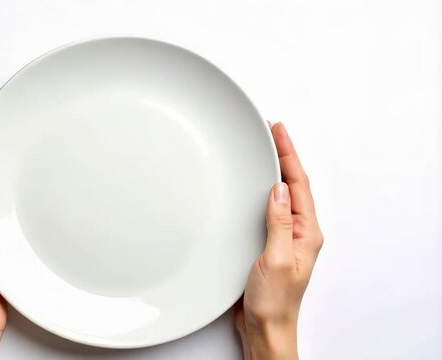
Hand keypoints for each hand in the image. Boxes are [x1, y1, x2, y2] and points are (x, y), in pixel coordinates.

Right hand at [234, 122, 323, 359]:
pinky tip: (253, 185)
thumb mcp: (275, 260)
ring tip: (264, 148)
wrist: (265, 328)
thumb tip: (279, 189)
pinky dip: (261, 190)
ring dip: (273, 170)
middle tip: (271, 130)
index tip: (278, 130)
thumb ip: (278, 224)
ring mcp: (284, 237)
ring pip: (280, 195)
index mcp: (306, 233)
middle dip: (283, 155)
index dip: (288, 154)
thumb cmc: (273, 302)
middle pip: (292, 184)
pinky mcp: (268, 243)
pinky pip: (267, 209)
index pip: (298, 184)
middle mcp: (298, 232)